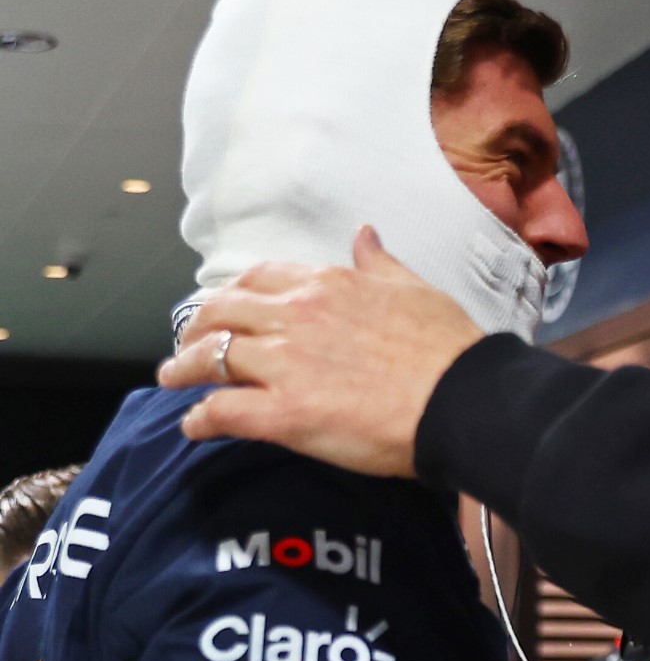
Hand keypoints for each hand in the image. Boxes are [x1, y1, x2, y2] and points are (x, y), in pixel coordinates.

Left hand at [157, 227, 483, 476]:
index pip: (257, 280)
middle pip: (219, 314)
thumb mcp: (417, 289)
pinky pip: (221, 412)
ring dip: (183, 369)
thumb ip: (381, 263)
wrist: (464, 399)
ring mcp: (285, 365)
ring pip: (209, 358)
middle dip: (195, 329)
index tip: (226, 310)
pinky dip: (200, 419)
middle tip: (188, 345)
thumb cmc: (450, 348)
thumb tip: (365, 234)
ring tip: (173, 380)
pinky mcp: (284, 414)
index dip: (232, 296)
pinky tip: (194, 426)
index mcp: (327, 285)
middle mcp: (296, 316)